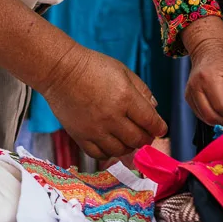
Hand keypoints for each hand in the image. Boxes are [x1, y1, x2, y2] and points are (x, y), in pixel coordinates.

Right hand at [41, 45, 167, 159]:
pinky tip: (111, 143)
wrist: (61, 71)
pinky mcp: (81, 137)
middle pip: (137, 139)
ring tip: (128, 138)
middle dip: (146, 138)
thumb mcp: (123, 71)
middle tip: (145, 134)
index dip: (159, 128)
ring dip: (129, 147)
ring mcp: (95, 130)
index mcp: (125, 97)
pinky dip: (110, 152)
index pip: (150, 121)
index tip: (161, 129)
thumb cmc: (94, 66)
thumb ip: (141, 90)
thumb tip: (154, 109)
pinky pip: (100, 155)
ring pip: (121, 150)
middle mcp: (112, 117)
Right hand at [186, 34, 222, 125]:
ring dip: (220, 120)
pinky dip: (212, 116)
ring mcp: (190, 93)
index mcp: (209, 78)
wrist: (207, 49)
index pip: (222, 106)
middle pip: (211, 115)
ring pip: (205, 118)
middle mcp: (196, 86)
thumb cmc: (222, 57)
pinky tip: (221, 110)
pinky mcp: (188, 97)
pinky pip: (200, 114)